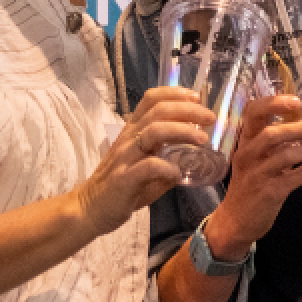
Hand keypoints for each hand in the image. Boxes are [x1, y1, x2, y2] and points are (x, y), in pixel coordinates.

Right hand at [74, 87, 212, 236]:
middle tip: (210, 118)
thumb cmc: (121, 185)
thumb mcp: (145, 164)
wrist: (91, 208)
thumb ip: (168, 157)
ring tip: (202, 140)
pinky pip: (148, 166)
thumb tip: (196, 156)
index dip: (175, 93)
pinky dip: (168, 167)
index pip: (152, 99)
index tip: (197, 97)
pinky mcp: (124, 178)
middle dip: (188, 110)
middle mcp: (128, 138)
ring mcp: (125, 157)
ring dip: (182, 132)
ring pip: (154, 131)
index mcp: (133, 130)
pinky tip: (179, 173)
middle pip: (159, 111)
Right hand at [200, 95, 301, 260]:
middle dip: (299, 128)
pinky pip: (299, 175)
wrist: (236, 222)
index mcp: (245, 142)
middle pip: (272, 134)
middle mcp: (248, 155)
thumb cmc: (251, 185)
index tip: (297, 102)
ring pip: (286, 156)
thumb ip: (283, 139)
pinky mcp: (270, 192)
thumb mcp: (260, 159)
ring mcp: (258, 174)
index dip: (273, 103)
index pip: (252, 113)